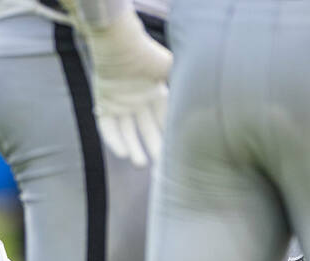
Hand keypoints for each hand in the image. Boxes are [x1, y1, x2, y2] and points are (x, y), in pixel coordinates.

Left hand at [80, 8, 171, 167]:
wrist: (120, 44)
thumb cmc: (148, 55)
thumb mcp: (172, 71)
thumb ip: (187, 86)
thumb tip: (206, 103)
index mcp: (155, 92)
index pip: (164, 120)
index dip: (169, 136)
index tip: (176, 153)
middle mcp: (138, 100)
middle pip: (146, 129)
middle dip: (153, 147)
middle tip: (159, 167)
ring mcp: (120, 103)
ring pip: (127, 131)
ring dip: (133, 148)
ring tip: (139, 164)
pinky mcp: (103, 104)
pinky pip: (108, 127)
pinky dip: (114, 140)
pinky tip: (122, 153)